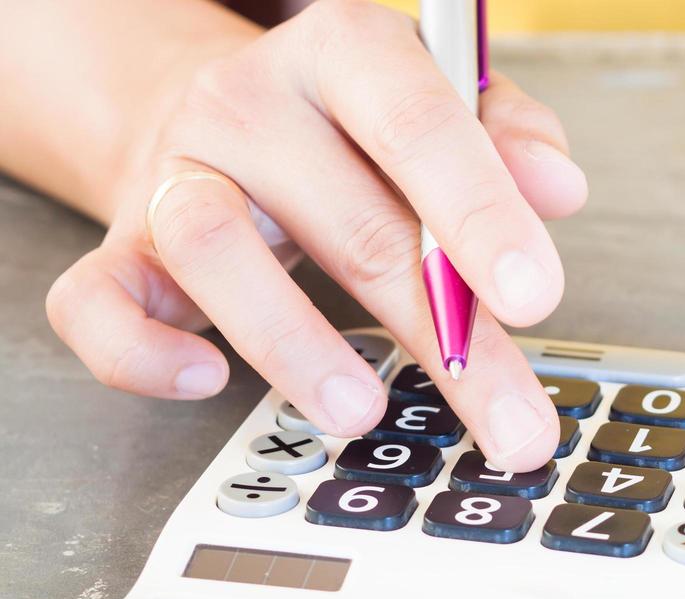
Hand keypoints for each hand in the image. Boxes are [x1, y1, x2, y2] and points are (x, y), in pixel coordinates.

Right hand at [44, 0, 585, 469]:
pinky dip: (139, 353)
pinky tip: (205, 383)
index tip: (535, 299)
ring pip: (215, 250)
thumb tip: (557, 188)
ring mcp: (176, 176)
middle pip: (352, 222)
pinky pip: (97, 303)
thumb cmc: (356, 131)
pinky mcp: (122, 249)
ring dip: (294, 343)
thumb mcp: (441, 106)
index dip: (479, 213)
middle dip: (445, 341)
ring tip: (362, 410)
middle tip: (511, 425)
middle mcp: (249, 107)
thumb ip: (506, 136)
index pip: (416, 123)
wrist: (220, 117)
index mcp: (344, 56)